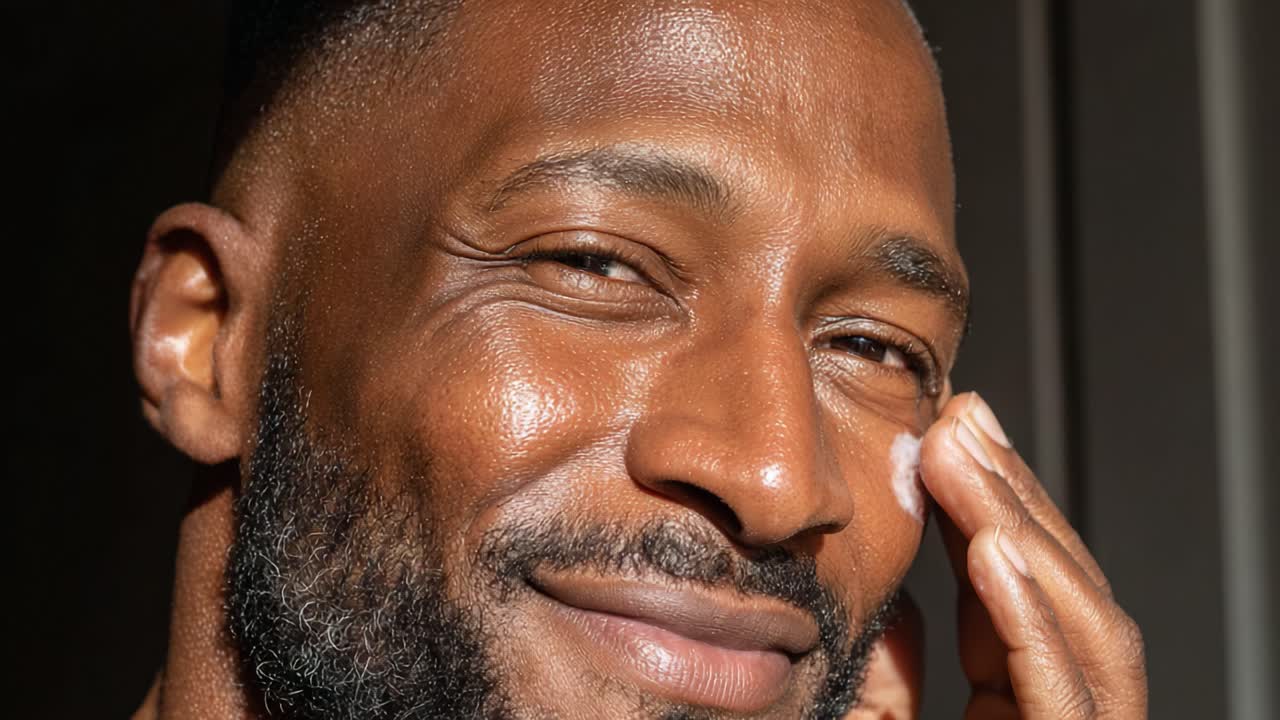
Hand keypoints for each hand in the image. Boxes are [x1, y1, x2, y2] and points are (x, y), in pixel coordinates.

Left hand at [850, 392, 1146, 718]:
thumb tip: (892, 608)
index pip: (1015, 594)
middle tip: (961, 416)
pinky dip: (1030, 617)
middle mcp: (1061, 714)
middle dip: (1013, 497)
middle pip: (1060, 594)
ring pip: (1082, 628)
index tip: (951, 434)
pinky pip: (1062, 697)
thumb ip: (889, 683)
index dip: (987, 510)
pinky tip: (992, 550)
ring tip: (961, 454)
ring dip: (1019, 528)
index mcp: (1019, 707)